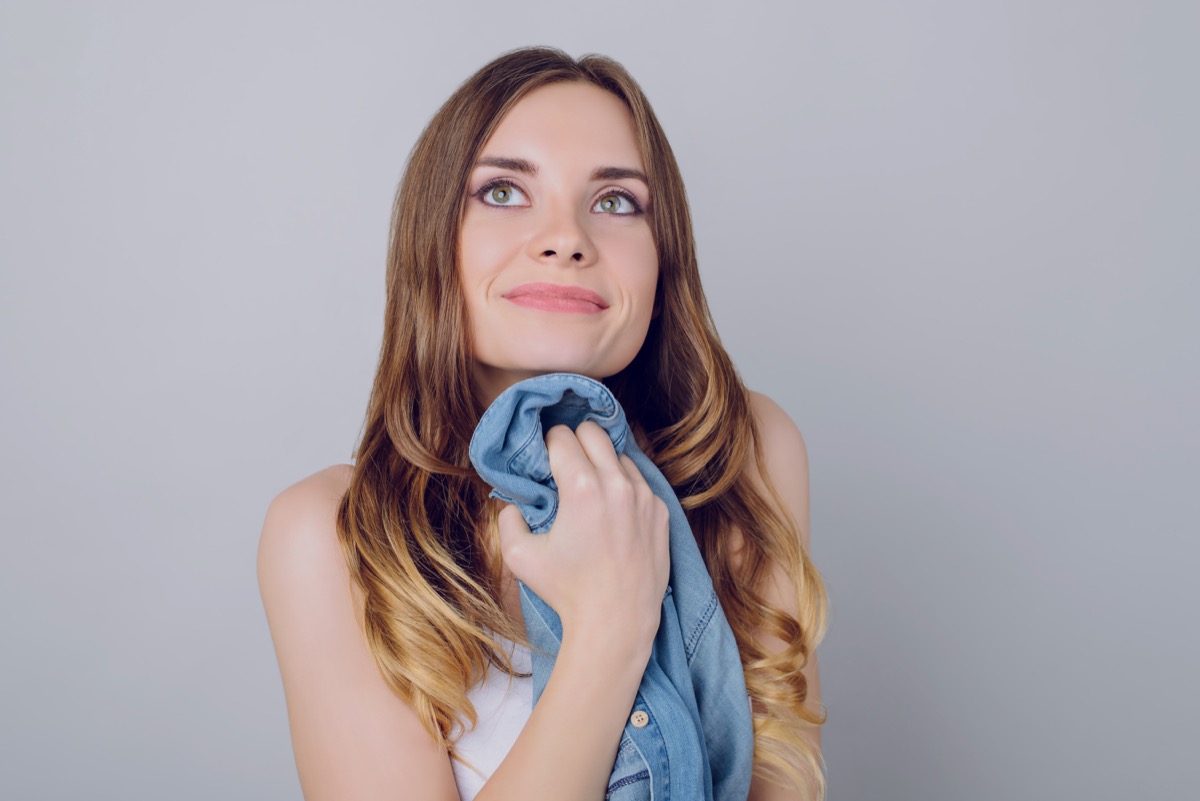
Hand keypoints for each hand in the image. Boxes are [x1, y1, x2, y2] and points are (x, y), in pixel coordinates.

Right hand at [496, 421, 669, 646]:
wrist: (616, 622)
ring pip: (618, 454)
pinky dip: (623, 485)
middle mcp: (617, 484)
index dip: (547, 445)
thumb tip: (513, 501)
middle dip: (574, 441)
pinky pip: (639, 480)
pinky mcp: (660, 511)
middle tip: (564, 464)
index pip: (561, 436)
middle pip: (593, 431)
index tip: (544, 461)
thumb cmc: (566, 591)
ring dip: (601, 463)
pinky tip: (612, 509)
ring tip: (590, 489)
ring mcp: (644, 496)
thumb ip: (508, 520)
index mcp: (582, 488)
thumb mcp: (520, 557)